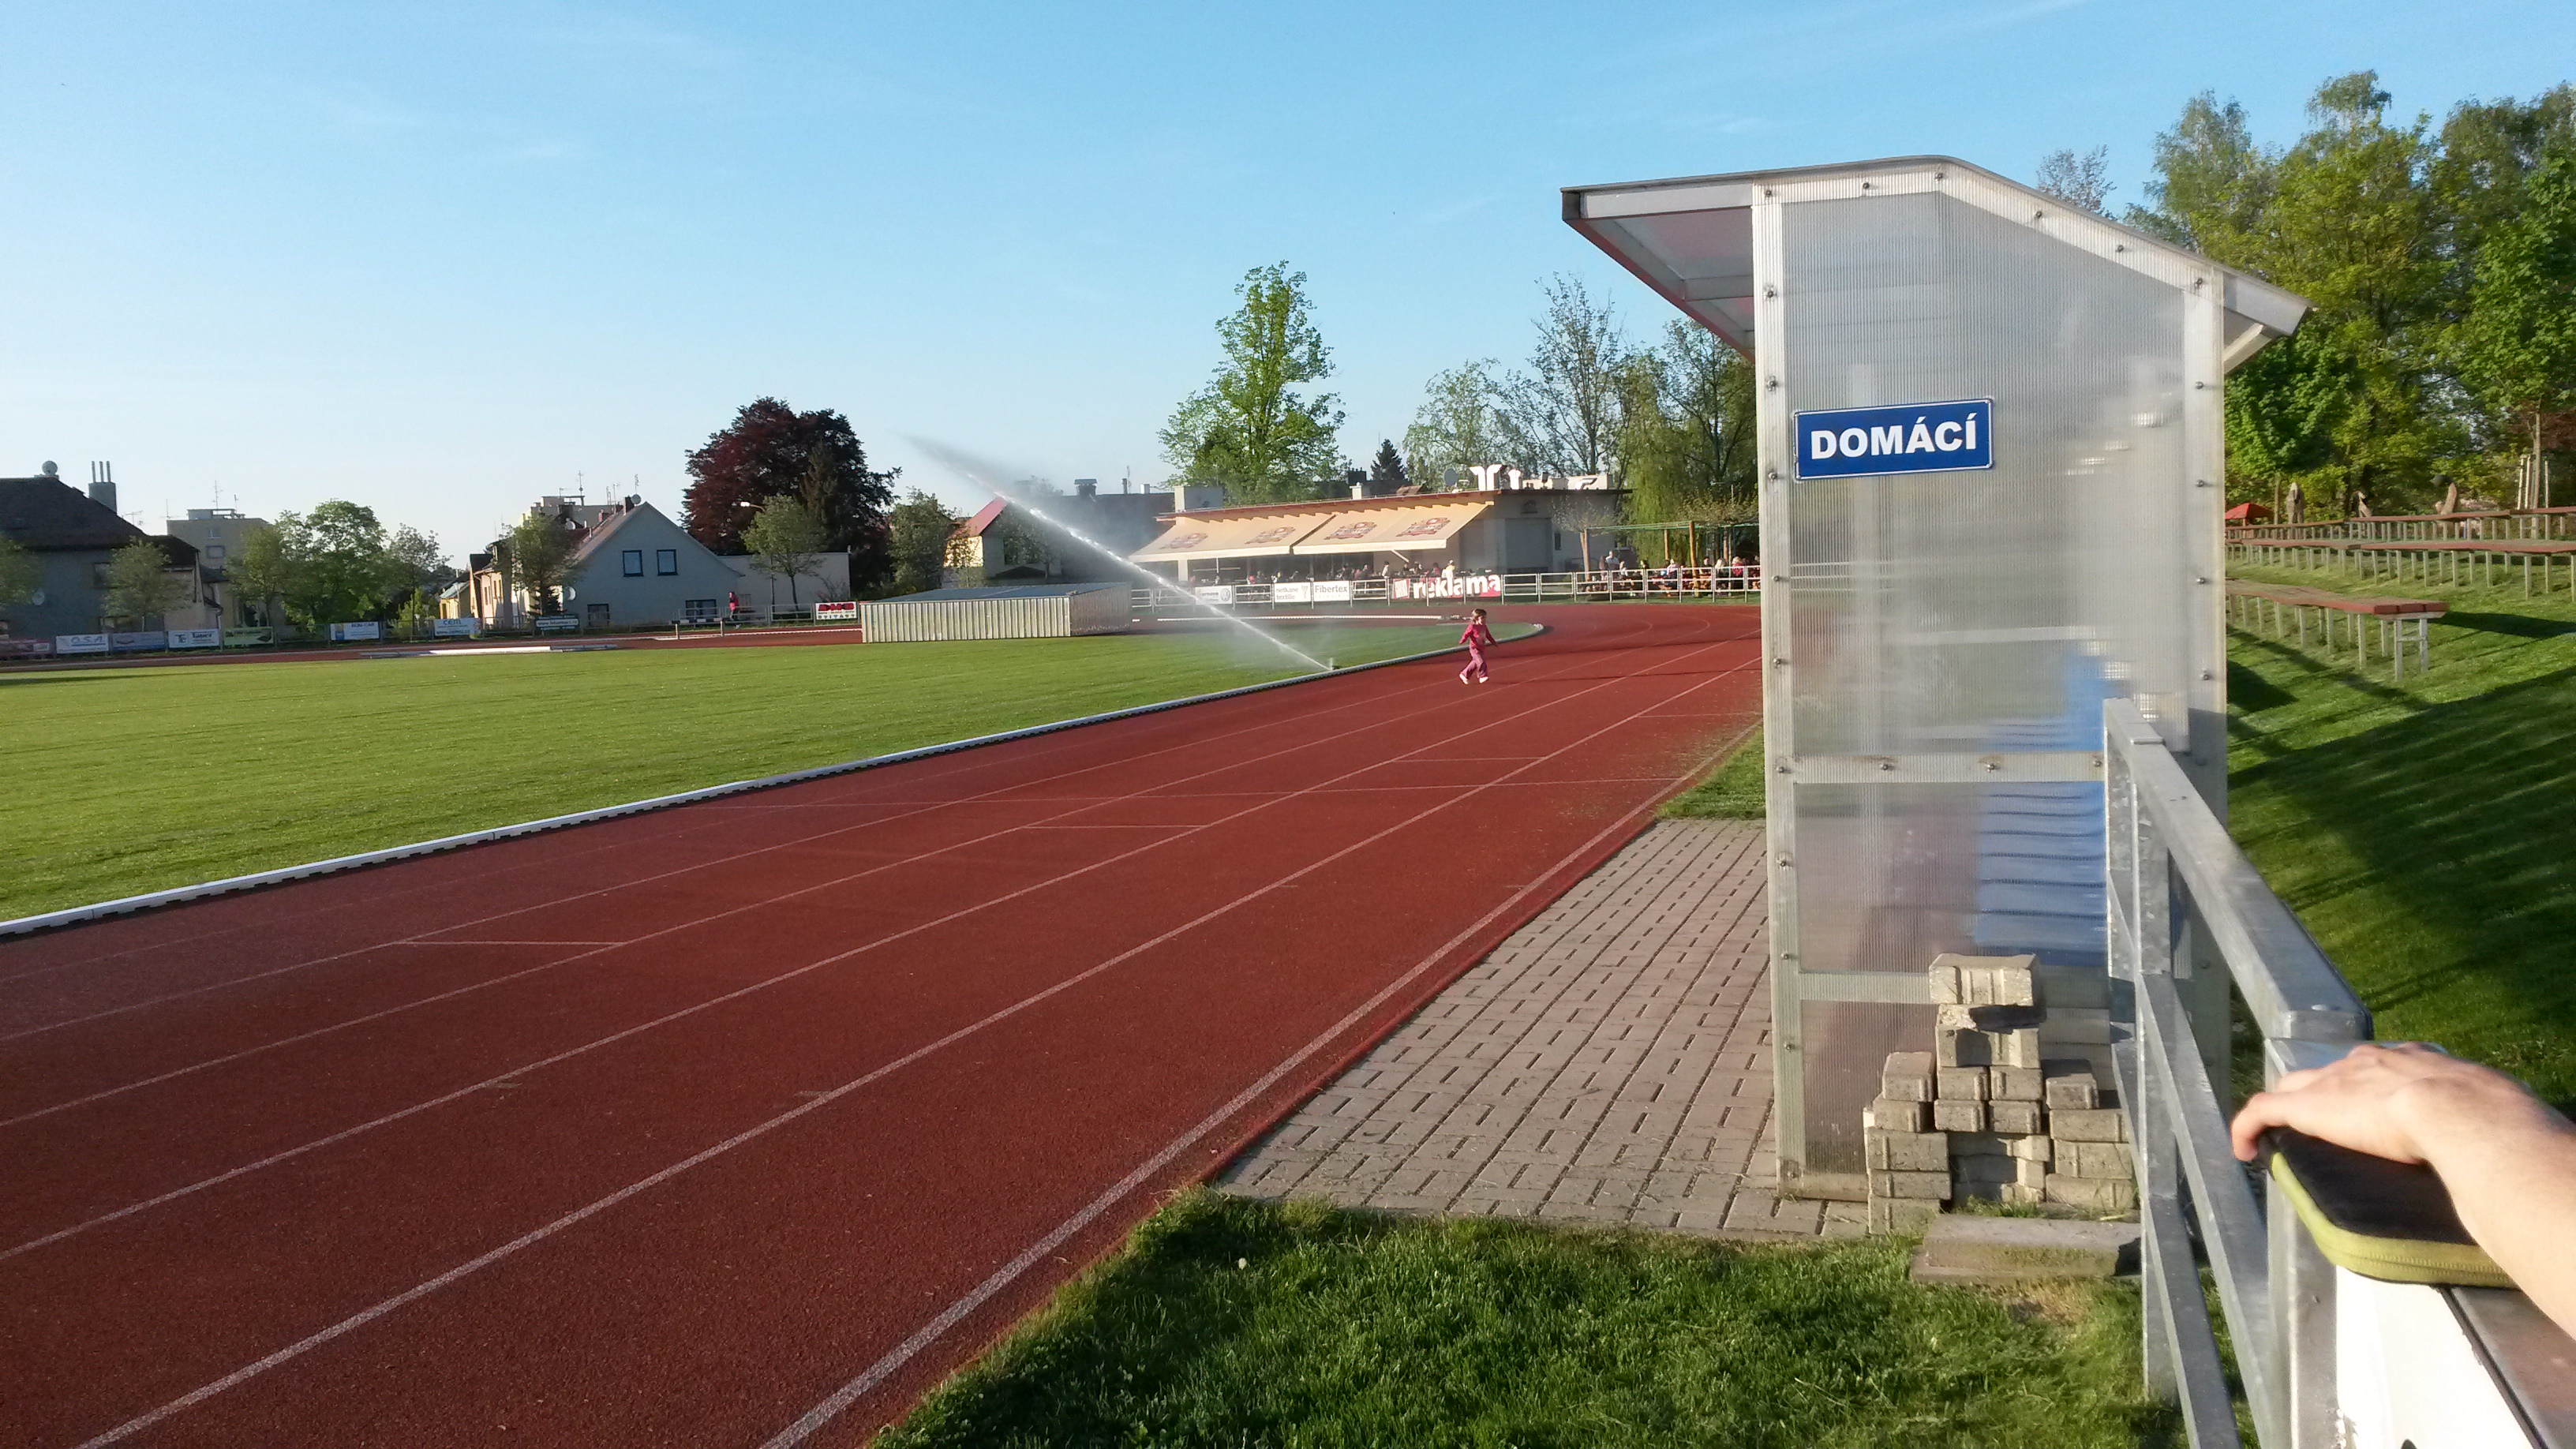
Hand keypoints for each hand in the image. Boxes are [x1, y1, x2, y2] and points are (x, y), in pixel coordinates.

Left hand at [2228, 1042, 2554, 1167]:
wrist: (2459, 1110)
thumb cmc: (2488, 1114)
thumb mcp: (2490, 1108)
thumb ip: (2486, 1118)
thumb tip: (2510, 1139)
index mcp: (2412, 1061)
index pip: (2379, 1067)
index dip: (2369, 1084)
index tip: (2371, 1105)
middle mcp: (2368, 1062)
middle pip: (2329, 1072)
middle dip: (2320, 1090)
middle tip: (2318, 1118)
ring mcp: (2335, 1081)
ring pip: (2293, 1088)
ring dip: (2283, 1108)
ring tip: (2274, 1133)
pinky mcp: (2309, 1106)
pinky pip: (2262, 1111)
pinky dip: (2247, 1127)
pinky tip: (2241, 1149)